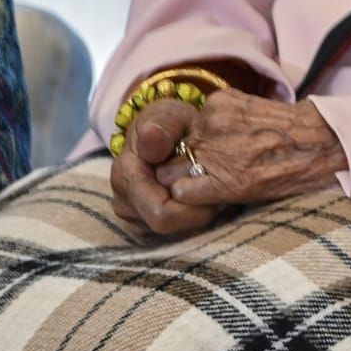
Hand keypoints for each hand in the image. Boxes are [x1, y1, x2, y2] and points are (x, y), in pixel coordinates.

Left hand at [108, 88, 347, 235]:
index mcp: (218, 102)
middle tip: (197, 180)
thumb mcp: (254, 112)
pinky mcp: (223, 178)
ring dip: (182, 185)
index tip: (196, 161)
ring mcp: (214, 149)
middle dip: (177, 168)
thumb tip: (200, 144)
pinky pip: (181, 192)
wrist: (330, 144)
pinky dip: (190, 201)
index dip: (184, 150)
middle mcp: (209, 122)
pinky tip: (212, 202)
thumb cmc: (299, 132)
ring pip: (169, 173)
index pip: (178, 130)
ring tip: (208, 192)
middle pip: (169, 152)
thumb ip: (224, 122)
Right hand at [110, 97, 216, 236]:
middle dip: (200, 213)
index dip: (194, 205)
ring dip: (199, 216)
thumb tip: (151, 137)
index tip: (218, 188)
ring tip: (217, 193)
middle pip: (170, 227)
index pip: (161, 212)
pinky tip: (208, 200)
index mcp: (126, 178)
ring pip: (175, 233)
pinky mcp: (147, 225)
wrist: (162, 134)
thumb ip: (161, 128)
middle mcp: (126, 203)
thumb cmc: (168, 124)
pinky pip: (176, 232)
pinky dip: (195, 218)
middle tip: (225, 193)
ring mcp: (135, 218)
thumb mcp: (167, 117)